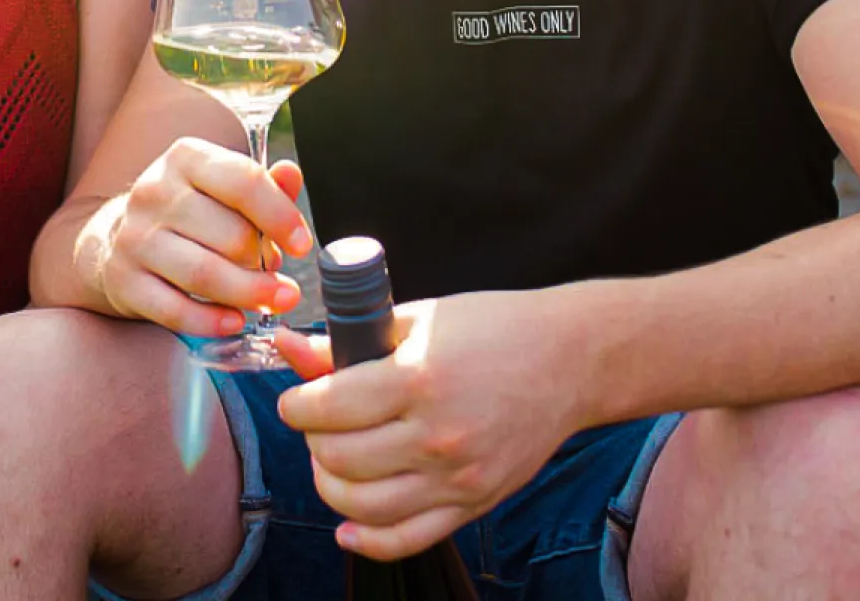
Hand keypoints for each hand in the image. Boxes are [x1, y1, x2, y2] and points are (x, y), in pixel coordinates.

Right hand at [95, 139, 311, 336]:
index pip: (243, 182)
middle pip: (230, 235)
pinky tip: (233, 321)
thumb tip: (290, 173)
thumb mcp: (221, 187)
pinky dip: (211, 321)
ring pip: (204, 274)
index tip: (302, 244)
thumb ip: (262, 185)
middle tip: (279, 279)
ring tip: (270, 302)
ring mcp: (134, 237)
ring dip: (247, 295)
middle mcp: (155, 192)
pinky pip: (175, 310)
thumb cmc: (188, 212)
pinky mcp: (123, 280)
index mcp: (186, 159)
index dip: (281, 216)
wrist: (118, 237)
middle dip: (265, 264)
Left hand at [273, 292, 583, 560]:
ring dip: (331, 484)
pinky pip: (406, 539)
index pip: (328, 407)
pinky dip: (366, 539)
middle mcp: (438, 434)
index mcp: (420, 378)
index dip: (297, 405)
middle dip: (313, 440)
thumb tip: (289, 347)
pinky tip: (347, 524)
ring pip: (361, 506)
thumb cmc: (494, 329)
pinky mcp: (475, 504)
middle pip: (339, 457)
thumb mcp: (418, 319)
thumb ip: (348, 340)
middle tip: (319, 424)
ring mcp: (458, 477)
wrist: (570, 360)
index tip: (297, 401)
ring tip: (335, 459)